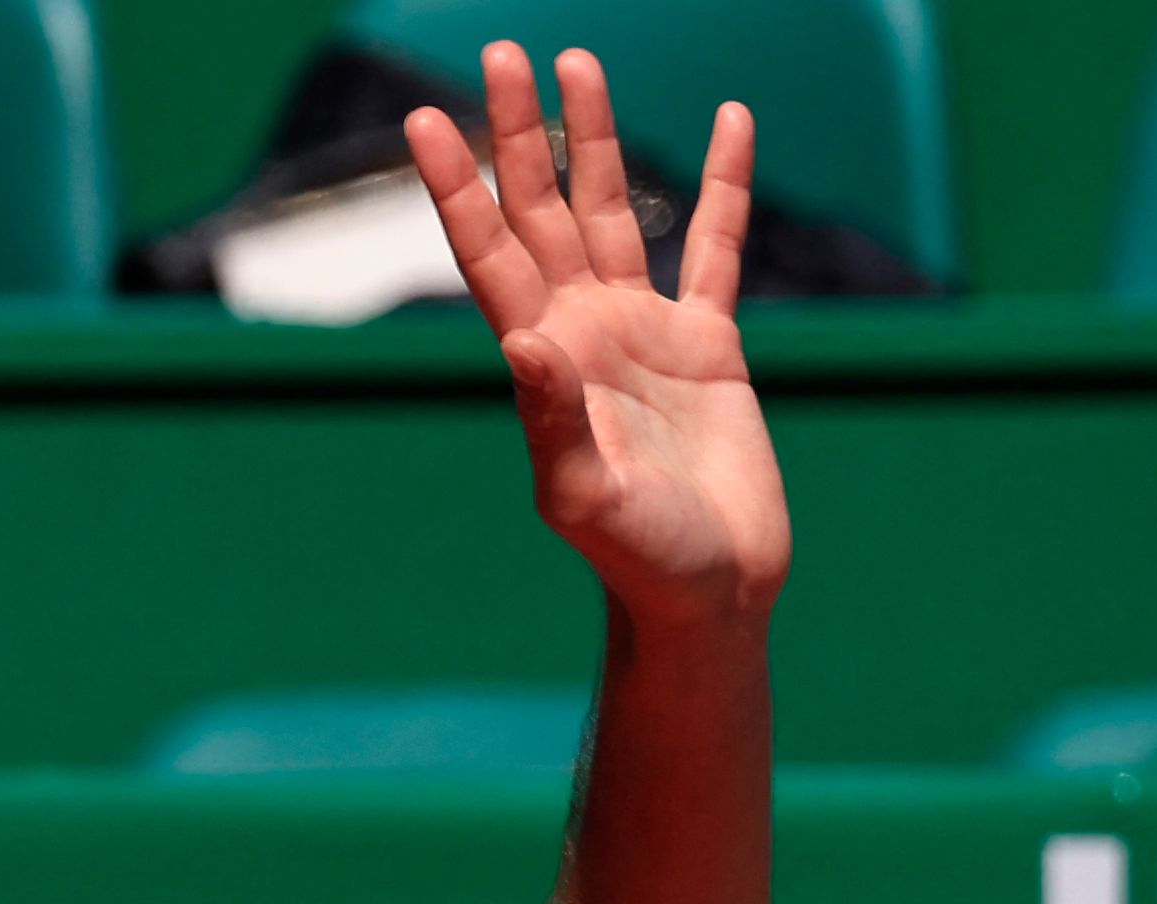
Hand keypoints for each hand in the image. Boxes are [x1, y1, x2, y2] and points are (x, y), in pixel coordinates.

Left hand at [404, 45, 789, 631]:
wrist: (709, 596)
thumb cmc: (639, 562)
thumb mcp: (583, 497)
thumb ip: (550, 421)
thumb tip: (522, 341)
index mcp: (545, 360)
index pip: (489, 254)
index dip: (458, 187)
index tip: (425, 118)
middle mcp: (584, 332)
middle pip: (543, 209)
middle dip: (520, 132)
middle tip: (503, 52)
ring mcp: (643, 334)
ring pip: (612, 212)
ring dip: (595, 139)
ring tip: (579, 63)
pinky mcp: (707, 347)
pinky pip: (716, 249)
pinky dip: (724, 188)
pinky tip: (731, 123)